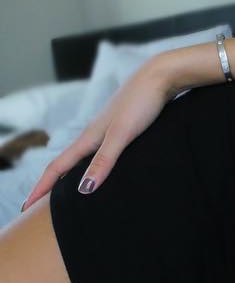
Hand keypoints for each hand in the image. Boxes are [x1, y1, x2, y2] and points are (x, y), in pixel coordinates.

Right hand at [19, 58, 179, 211]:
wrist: (161, 75)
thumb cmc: (142, 102)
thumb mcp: (122, 134)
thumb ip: (104, 160)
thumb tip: (83, 188)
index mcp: (89, 137)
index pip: (57, 167)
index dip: (41, 188)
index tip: (25, 207)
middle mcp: (94, 133)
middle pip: (66, 161)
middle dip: (51, 183)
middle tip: (39, 204)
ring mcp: (108, 128)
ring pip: (83, 155)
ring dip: (71, 173)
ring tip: (66, 191)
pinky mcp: (123, 124)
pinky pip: (101, 150)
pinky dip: (92, 163)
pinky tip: (101, 167)